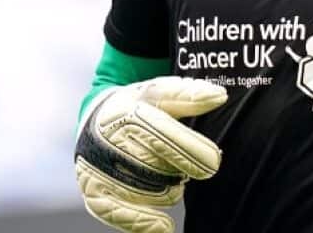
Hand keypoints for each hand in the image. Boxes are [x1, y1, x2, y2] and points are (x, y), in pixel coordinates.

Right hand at [74, 77, 227, 232]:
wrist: (97, 119)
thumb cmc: (135, 105)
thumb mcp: (161, 93)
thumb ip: (190, 95)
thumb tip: (219, 96)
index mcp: (123, 112)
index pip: (161, 135)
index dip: (190, 151)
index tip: (213, 162)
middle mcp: (105, 141)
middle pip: (156, 167)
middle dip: (180, 170)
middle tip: (186, 164)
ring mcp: (96, 169)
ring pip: (146, 190)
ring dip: (167, 188)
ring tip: (166, 174)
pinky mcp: (93, 192)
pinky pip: (118, 213)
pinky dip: (143, 223)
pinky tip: (164, 226)